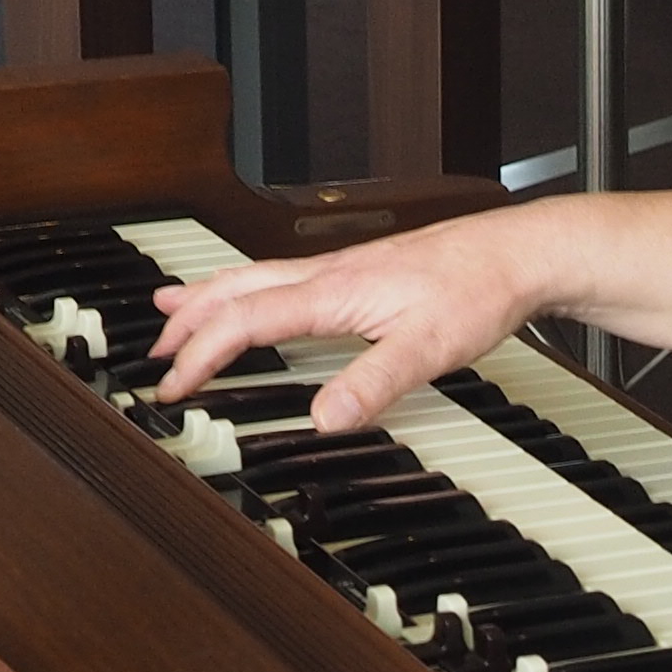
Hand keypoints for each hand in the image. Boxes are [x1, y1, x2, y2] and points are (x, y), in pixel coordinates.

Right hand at [141, 212, 557, 432]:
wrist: (518, 253)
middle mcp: (328, 273)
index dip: (203, 355)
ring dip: (209, 296)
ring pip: (255, 277)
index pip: (247, 321)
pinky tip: (256, 293)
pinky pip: (282, 277)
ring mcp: (341, 268)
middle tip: (153, 351)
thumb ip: (374, 384)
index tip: (173, 386)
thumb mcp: (428, 348)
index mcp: (334, 291)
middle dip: (188, 322)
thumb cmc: (478, 289)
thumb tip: (324, 418)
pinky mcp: (360, 270)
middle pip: (237, 291)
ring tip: (171, 308)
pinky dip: (248, 288)